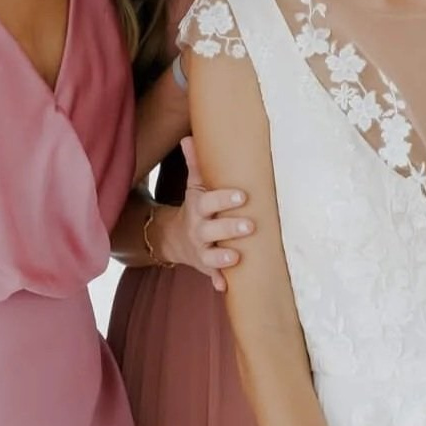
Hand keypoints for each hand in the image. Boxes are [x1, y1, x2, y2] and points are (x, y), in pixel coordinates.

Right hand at [152, 137, 253, 293]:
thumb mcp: (195, 188)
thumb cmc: (196, 208)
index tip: (242, 196)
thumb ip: (197, 165)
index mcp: (198, 209)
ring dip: (222, 258)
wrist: (176, 239)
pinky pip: (211, 277)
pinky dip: (217, 282)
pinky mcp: (206, 268)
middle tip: (250, 225)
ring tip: (236, 258)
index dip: (224, 199)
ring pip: (211, 257)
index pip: (210, 202)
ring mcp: (202, 251)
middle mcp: (199, 231)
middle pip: (212, 230)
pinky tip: (226, 288)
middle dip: (230, 229)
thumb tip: (189, 137)